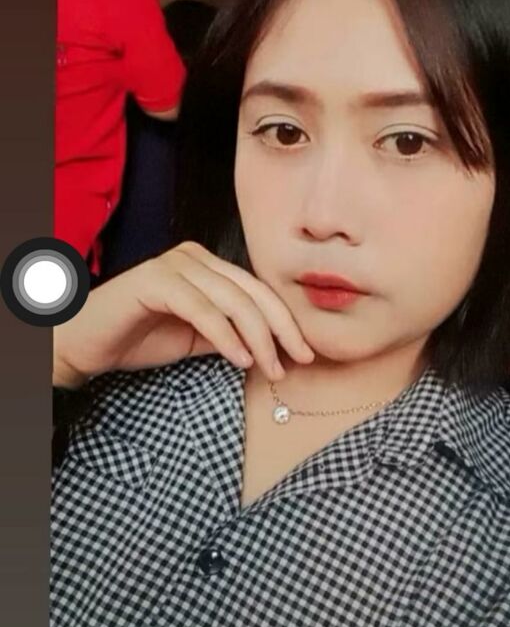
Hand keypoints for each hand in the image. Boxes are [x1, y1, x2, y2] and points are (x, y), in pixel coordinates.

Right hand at [53, 242, 314, 387]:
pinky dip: (226, 337)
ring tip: (271, 369)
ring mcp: (175, 265)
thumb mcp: (197, 339)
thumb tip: (275, 351)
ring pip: (233, 301)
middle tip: (299, 361)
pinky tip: (241, 360)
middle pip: (253, 293)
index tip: (305, 354)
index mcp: (208, 266)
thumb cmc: (139, 338)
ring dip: (258, 339)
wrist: (86, 343)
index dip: (286, 322)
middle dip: (282, 330)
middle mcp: (195, 257)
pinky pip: (203, 310)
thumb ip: (232, 336)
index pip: (259, 291)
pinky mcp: (156, 281)